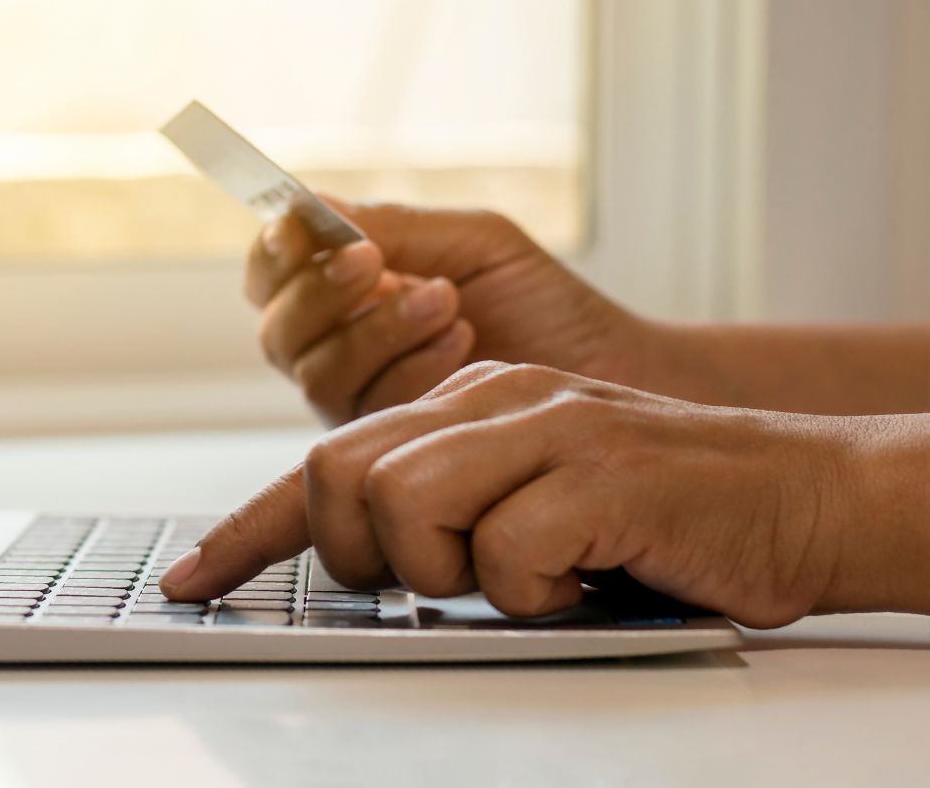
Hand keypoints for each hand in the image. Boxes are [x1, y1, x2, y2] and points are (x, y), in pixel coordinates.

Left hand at [161, 362, 929, 627]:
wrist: (798, 496)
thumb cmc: (652, 517)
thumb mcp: (526, 503)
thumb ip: (443, 510)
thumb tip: (353, 553)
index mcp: (463, 406)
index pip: (325, 463)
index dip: (248, 530)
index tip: (193, 579)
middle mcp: (492, 401)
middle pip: (340, 472)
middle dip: (364, 552)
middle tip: (441, 576)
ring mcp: (546, 426)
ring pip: (406, 502)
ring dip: (457, 570)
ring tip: (531, 574)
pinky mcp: (599, 470)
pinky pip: (507, 547)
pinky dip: (536, 590)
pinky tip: (586, 577)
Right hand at [245, 199, 643, 425]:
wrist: (609, 370)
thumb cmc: (544, 306)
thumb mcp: (473, 242)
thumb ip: (392, 226)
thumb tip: (311, 205)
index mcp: (350, 293)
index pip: (272, 274)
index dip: (274, 253)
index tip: (300, 228)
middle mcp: (342, 351)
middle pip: (278, 329)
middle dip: (321, 292)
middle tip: (375, 262)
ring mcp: (362, 404)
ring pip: (315, 372)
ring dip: (377, 329)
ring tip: (447, 302)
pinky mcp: (392, 448)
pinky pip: (364, 412)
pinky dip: (410, 368)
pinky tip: (464, 345)